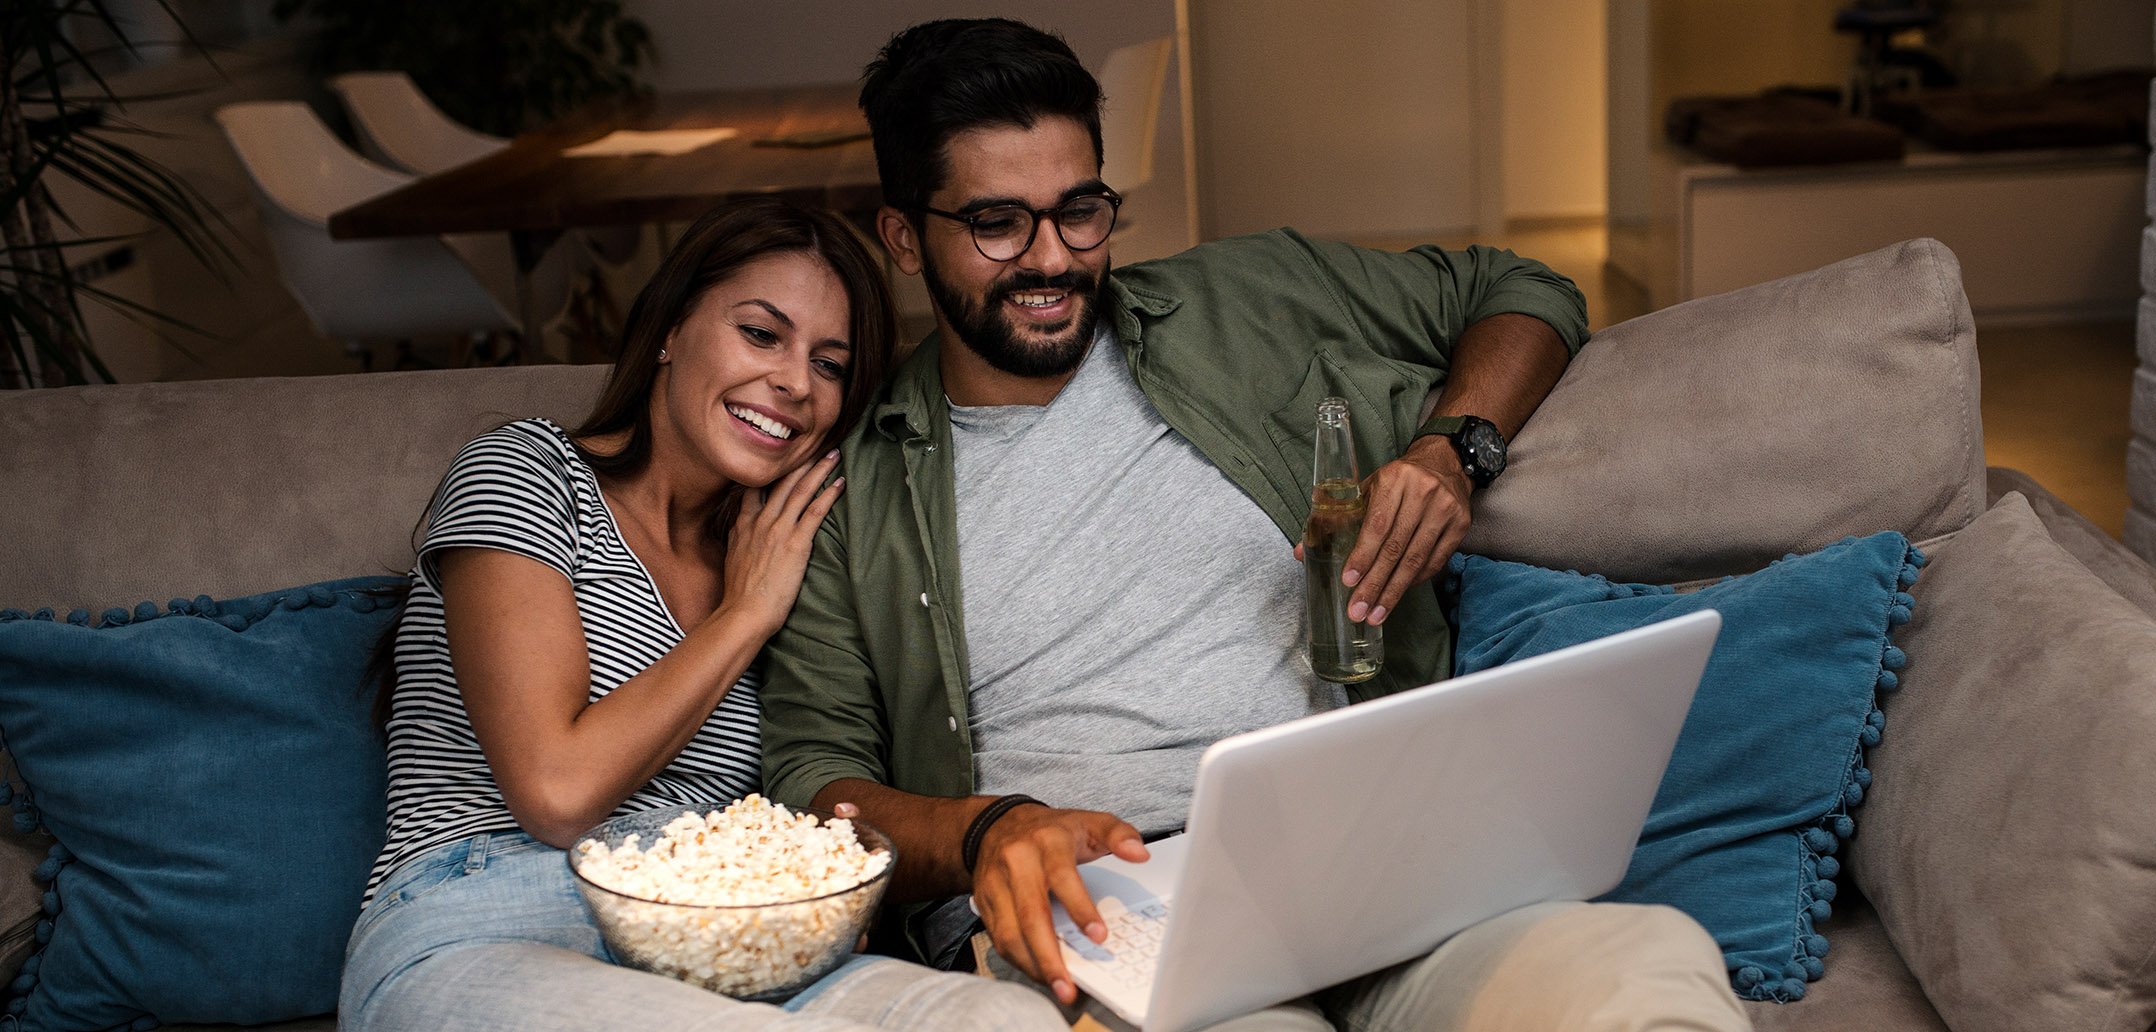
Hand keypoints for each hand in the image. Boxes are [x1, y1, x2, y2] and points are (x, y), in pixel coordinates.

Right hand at [714, 451, 843, 636]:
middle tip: (815, 444)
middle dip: (799, 461)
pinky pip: (815, 511)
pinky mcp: (795, 542)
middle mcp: (759, 522)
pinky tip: (839, 482)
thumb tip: (742, 532)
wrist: (743, 613)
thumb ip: (739, 540)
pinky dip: (828, 494)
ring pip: (800, 490)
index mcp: (743, 525)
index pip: (755, 488)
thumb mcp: (733, 559)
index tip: (783, 456)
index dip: (771, 470)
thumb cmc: (740, 595)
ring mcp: (777, 530)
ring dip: (818, 469)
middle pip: (781, 482)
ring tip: (832, 454)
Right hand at [971, 804, 1147, 1004]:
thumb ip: (1118, 833)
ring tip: (1059, 988)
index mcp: (1047, 842)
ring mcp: (995, 884)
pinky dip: (1020, 960)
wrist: (995, 824)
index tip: (1099, 937)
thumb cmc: (1049, 830)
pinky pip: (999, 938)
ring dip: (1034, 966)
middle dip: (1050, 956)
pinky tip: (1040, 973)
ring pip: (1010, 933)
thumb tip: (1140, 852)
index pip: (1063, 877)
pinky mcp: (983, 902)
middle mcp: (1017, 862)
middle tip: (1069, 986)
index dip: (1081, 909)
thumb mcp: (1087, 822)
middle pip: (1031, 915)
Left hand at [1294, 437, 1470, 625]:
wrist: (1443, 464)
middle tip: (1359, 611)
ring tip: (1376, 614)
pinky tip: (1397, 594)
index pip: (1376, 525)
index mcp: (1393, 480)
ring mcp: (1445, 510)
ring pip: (1416, 559)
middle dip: (1375, 583)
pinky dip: (1415, 581)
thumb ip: (1333, 518)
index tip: (1349, 581)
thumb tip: (1302, 551)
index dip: (1362, 555)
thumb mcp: (1365, 490)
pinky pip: (1435, 561)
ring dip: (1394, 591)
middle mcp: (1422, 493)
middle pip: (1396, 547)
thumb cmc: (1396, 481)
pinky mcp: (1460, 525)